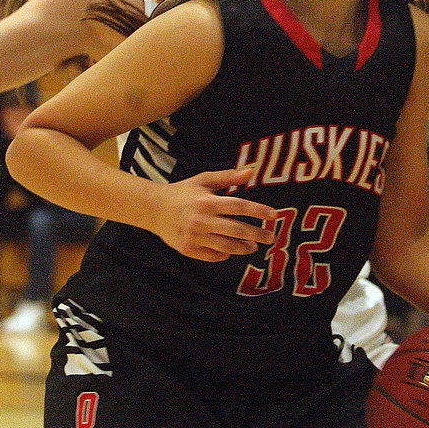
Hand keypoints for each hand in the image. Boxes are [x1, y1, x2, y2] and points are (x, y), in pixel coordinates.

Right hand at [152, 167, 277, 261]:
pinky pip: (213, 256)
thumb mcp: (203, 180)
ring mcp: (195, 237)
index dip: (259, 211)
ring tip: (253, 246)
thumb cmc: (183, 192)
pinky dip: (225, 254)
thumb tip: (251, 171)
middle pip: (237, 229)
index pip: (239, 206)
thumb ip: (228, 177)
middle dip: (258, 234)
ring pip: (227, 246)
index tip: (274, 215)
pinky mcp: (188, 249)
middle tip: (271, 238)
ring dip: (244, 248)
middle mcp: (202, 220)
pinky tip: (231, 250)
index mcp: (207, 201)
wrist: (154, 209)